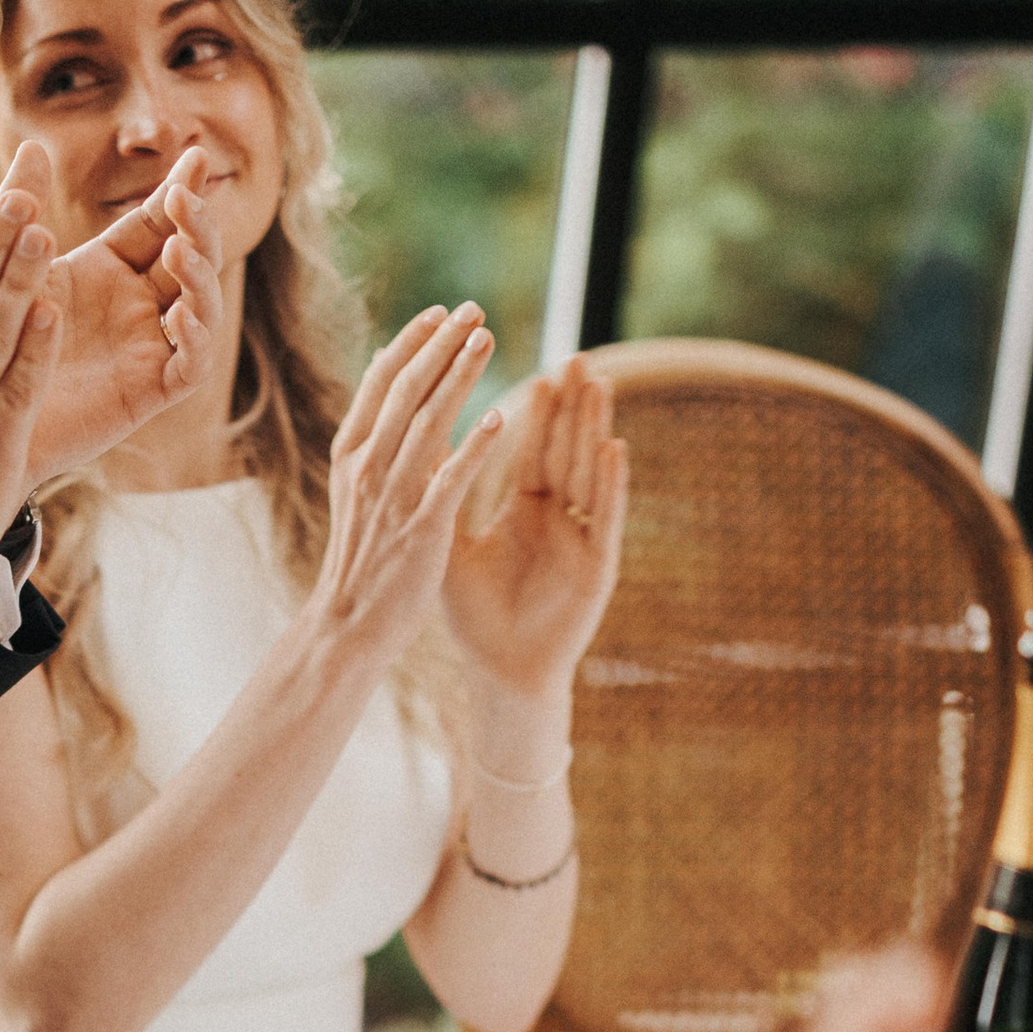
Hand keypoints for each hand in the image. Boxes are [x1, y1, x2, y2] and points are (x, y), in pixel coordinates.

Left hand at [20, 142, 223, 481]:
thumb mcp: (9, 265)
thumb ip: (22, 208)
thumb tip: (31, 144)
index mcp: (112, 268)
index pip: (159, 220)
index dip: (180, 190)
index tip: (194, 155)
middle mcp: (139, 305)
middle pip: (192, 256)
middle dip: (197, 225)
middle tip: (183, 200)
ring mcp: (149, 348)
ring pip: (204, 306)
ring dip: (201, 276)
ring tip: (180, 250)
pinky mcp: (150, 393)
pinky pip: (193, 365)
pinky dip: (197, 338)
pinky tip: (179, 313)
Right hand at [305, 303, 501, 670]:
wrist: (347, 625)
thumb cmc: (361, 559)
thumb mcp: (359, 490)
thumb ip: (375, 439)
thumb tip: (388, 380)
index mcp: (352, 455)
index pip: (382, 382)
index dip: (412, 342)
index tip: (442, 313)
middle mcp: (369, 468)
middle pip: (407, 390)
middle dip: (441, 344)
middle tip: (475, 310)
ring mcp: (393, 497)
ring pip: (428, 423)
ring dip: (460, 377)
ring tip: (488, 339)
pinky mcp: (421, 530)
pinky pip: (450, 480)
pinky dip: (474, 448)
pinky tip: (501, 419)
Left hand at [440, 356, 627, 699]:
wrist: (501, 673)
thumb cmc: (477, 617)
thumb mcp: (453, 546)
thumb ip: (445, 498)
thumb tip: (419, 449)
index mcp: (526, 511)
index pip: (533, 449)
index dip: (537, 413)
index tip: (544, 373)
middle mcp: (559, 519)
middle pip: (567, 451)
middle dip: (573, 407)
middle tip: (578, 358)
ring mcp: (581, 540)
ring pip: (590, 474)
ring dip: (594, 430)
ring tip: (600, 385)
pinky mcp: (597, 567)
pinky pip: (605, 519)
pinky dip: (610, 485)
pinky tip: (614, 449)